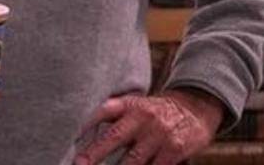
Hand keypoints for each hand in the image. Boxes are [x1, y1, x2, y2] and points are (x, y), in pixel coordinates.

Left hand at [74, 88, 222, 164]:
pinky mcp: (174, 149)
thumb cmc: (156, 113)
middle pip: (114, 137)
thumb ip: (114, 118)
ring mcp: (159, 133)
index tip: (68, 134)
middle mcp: (142, 116)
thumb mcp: (136, 106)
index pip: (103, 110)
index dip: (85, 122)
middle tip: (78, 164)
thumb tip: (81, 135)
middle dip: (94, 153)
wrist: (196, 108)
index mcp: (129, 104)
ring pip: (132, 161)